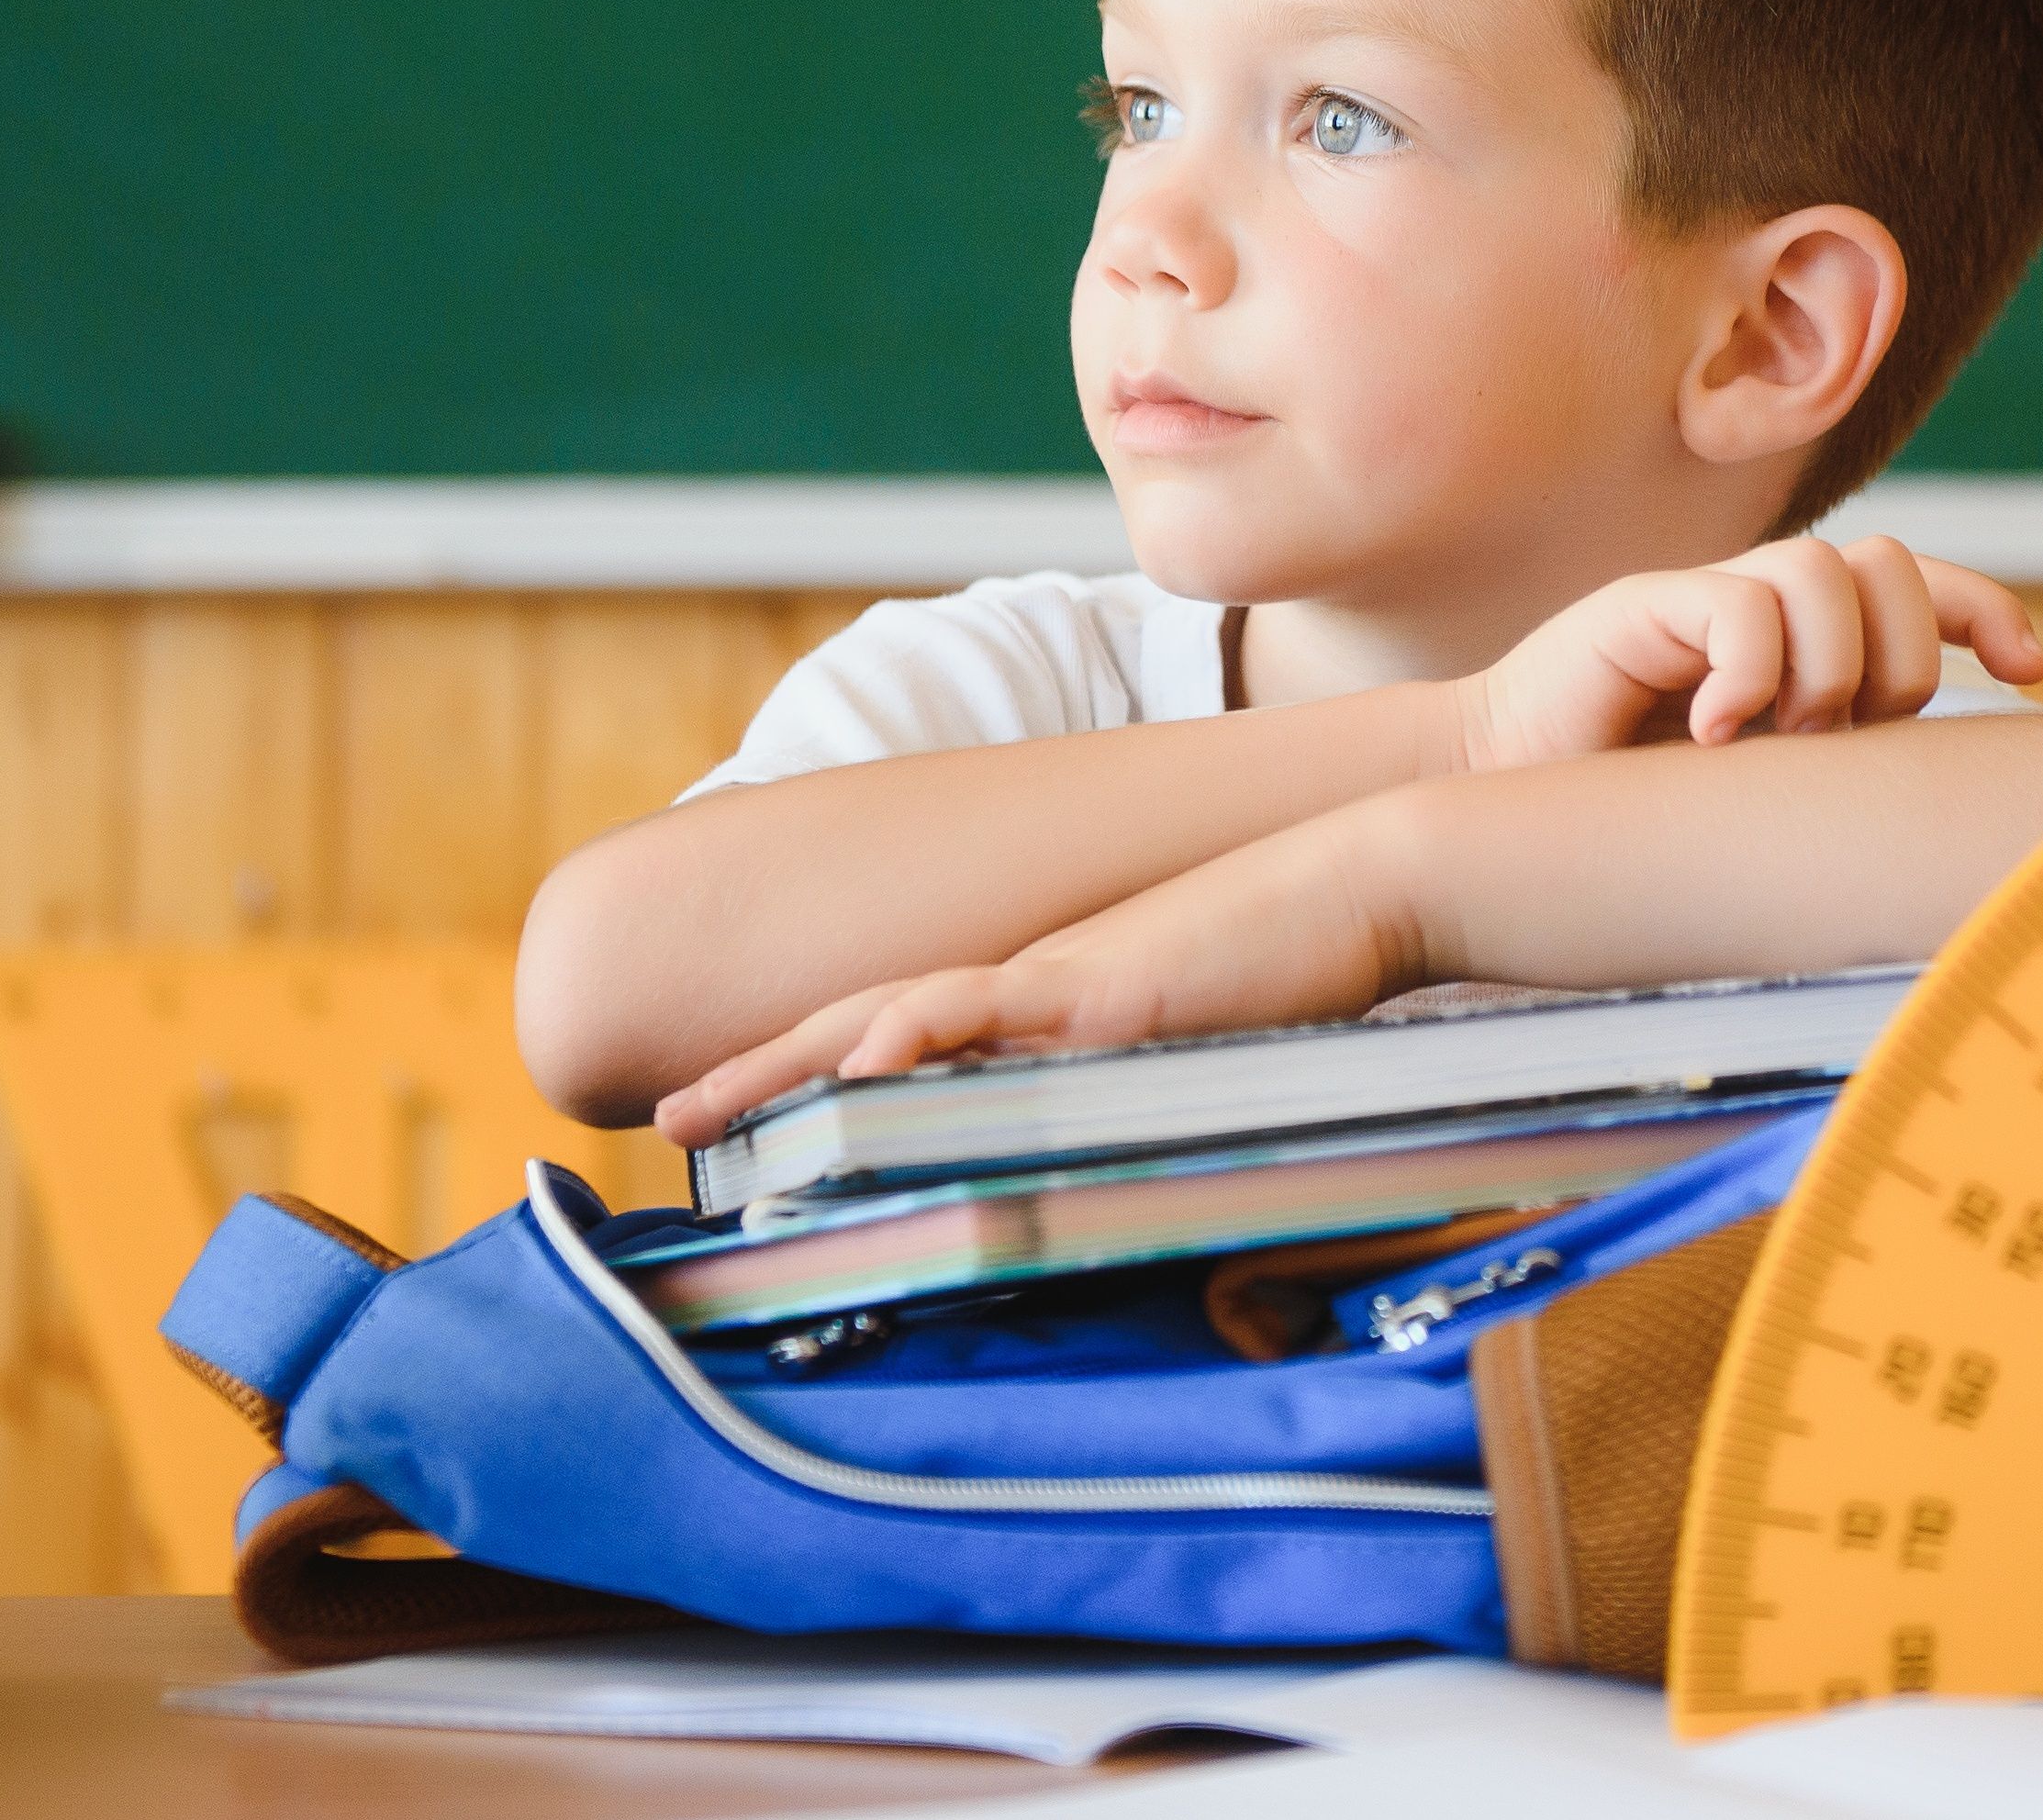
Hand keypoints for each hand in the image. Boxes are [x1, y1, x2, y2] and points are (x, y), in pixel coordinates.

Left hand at [647, 806, 1420, 1148]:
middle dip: (761, 1074)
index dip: (817, 1072)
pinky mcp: (1112, 992)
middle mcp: (1033, 986)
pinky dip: (917, 1035)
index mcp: (1045, 1003)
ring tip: (709, 1104)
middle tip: (671, 1120)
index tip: (744, 1117)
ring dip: (795, 1060)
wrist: (1370, 884)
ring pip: (897, 1016)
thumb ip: (1139, 1090)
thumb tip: (1103, 1157)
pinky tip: (858, 1063)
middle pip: (864, 1025)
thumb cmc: (1302, 968)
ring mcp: (1065, 984)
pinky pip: (994, 1012)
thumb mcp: (1200, 1048)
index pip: (905, 1039)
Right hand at [1452, 533, 2042, 771]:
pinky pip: (1744, 606)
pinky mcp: (1648, 604)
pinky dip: (1749, 673)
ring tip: (1779, 737)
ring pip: (1827, 572)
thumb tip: (1956, 804)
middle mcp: (1771, 612)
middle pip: (1893, 568)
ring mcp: (1709, 599)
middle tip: (1844, 737)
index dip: (1988, 616)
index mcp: (1813, 651)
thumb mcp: (1773, 799)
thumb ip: (1846, 776)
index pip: (1927, 595)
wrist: (1503, 799)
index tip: (2032, 674)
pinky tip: (1710, 735)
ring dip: (1828, 667)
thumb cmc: (1638, 815)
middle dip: (1901, 658)